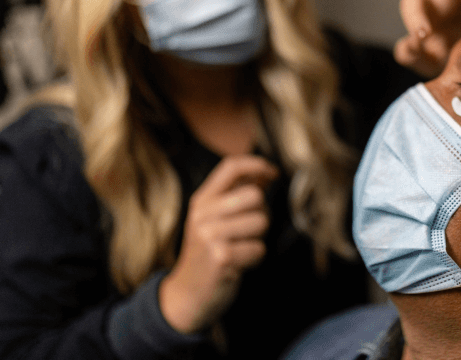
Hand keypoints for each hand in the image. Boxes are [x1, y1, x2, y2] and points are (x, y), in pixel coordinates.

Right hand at [159, 155, 277, 333]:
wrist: (186, 295)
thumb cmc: (208, 254)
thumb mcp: (213, 219)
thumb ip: (236, 195)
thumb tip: (265, 173)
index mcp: (201, 200)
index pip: (231, 167)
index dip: (257, 165)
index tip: (273, 173)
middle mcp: (203, 214)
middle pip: (255, 195)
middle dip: (262, 212)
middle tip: (250, 230)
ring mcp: (210, 236)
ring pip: (261, 221)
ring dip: (259, 237)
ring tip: (242, 247)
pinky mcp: (221, 258)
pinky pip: (259, 248)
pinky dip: (255, 258)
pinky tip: (240, 263)